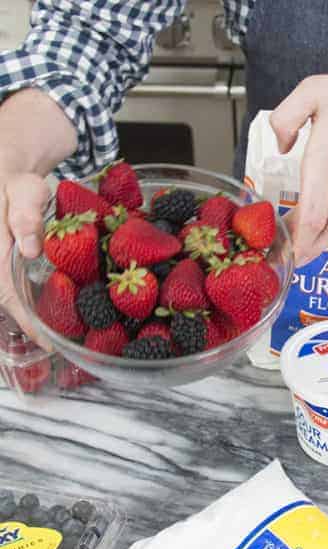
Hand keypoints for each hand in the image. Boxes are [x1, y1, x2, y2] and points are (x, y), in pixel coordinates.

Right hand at [0, 89, 76, 342]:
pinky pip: (14, 285)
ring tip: (60, 336)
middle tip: (61, 346)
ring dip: (31, 317)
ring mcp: (1, 260)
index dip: (25, 320)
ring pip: (10, 296)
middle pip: (7, 301)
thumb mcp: (23, 187)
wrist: (5, 161)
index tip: (47, 342)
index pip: (4, 292)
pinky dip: (30, 301)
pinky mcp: (7, 260)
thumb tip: (30, 250)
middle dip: (30, 327)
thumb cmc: (13, 175)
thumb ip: (25, 214)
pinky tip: (51, 313)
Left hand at [270, 66, 327, 264]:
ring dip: (308, 242)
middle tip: (272, 254)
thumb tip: (282, 147)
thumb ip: (284, 118)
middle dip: (292, 244)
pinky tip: (313, 238)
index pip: (311, 218)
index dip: (296, 243)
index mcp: (325, 165)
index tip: (283, 256)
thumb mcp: (314, 91)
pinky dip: (326, 234)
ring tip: (289, 252)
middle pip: (314, 230)